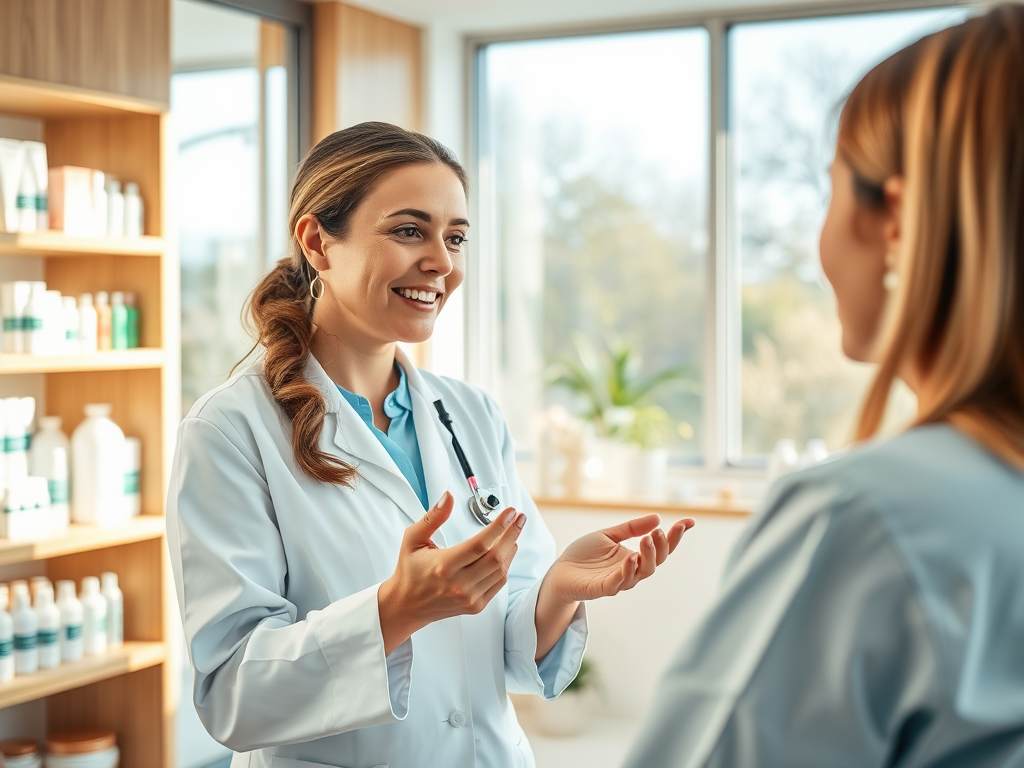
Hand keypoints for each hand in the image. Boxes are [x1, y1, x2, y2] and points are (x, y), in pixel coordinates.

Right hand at [378, 491, 525, 653]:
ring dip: (511, 549)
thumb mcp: (413, 539)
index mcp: (444, 566)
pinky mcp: (475, 606)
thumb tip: (448, 496)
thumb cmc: (409, 570)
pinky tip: (507, 552)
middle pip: (496, 557)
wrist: (406, 605)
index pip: (479, 544)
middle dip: (512, 534)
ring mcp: (469, 597)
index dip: (499, 527)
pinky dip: (506, 566)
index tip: (510, 512)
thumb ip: (432, 517)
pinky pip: (498, 584)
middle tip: (520, 518)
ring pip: (500, 571)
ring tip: (514, 532)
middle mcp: (458, 584)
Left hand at [544, 515, 693, 603]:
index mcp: (635, 557)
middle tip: (660, 531)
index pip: (661, 548)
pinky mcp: (603, 588)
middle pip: (656, 561)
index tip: (689, 521)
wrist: (560, 571)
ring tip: (648, 538)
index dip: (676, 536)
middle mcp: (631, 570)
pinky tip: (631, 558)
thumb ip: (631, 528)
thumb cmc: (584, 555)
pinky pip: (620, 582)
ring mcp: (619, 580)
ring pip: (643, 572)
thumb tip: (657, 517)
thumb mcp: (609, 535)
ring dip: (648, 556)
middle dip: (662, 546)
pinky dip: (628, 571)